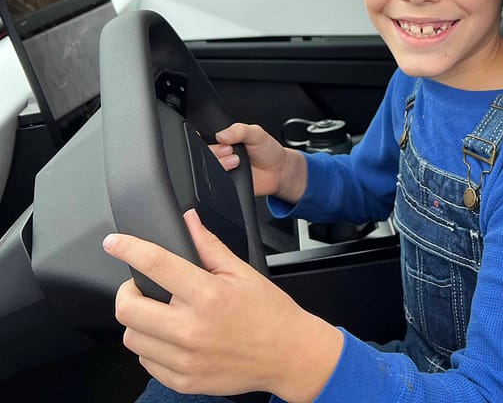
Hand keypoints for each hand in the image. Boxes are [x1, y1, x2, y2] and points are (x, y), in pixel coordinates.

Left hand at [104, 209, 342, 401]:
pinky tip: (171, 337)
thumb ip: (209, 246)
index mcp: (208, 295)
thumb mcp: (243, 272)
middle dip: (127, 291)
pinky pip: (145, 362)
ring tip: (160, 314)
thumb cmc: (270, 312)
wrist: (289, 354)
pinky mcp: (182, 380)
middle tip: (140, 286)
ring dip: (138, 321)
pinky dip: (151, 347)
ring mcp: (184, 359)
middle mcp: (191, 329)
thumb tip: (189, 221)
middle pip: (127, 308)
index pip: (156, 264)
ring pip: (131, 337)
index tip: (114, 243)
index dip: (128, 249)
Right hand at [211, 122, 306, 201]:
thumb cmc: (267, 151)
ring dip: (220, 165)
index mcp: (223, 140)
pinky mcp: (224, 185)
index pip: (204, 137)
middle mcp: (219, 155)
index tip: (216, 139)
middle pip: (203, 153)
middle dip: (215, 152)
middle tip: (230, 150)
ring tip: (236, 161)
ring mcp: (220, 170)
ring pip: (207, 169)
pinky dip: (222, 179)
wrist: (278, 172)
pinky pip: (215, 184)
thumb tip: (221, 135)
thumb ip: (240, 130)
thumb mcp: (256, 133)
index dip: (203, 138)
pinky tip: (234, 174)